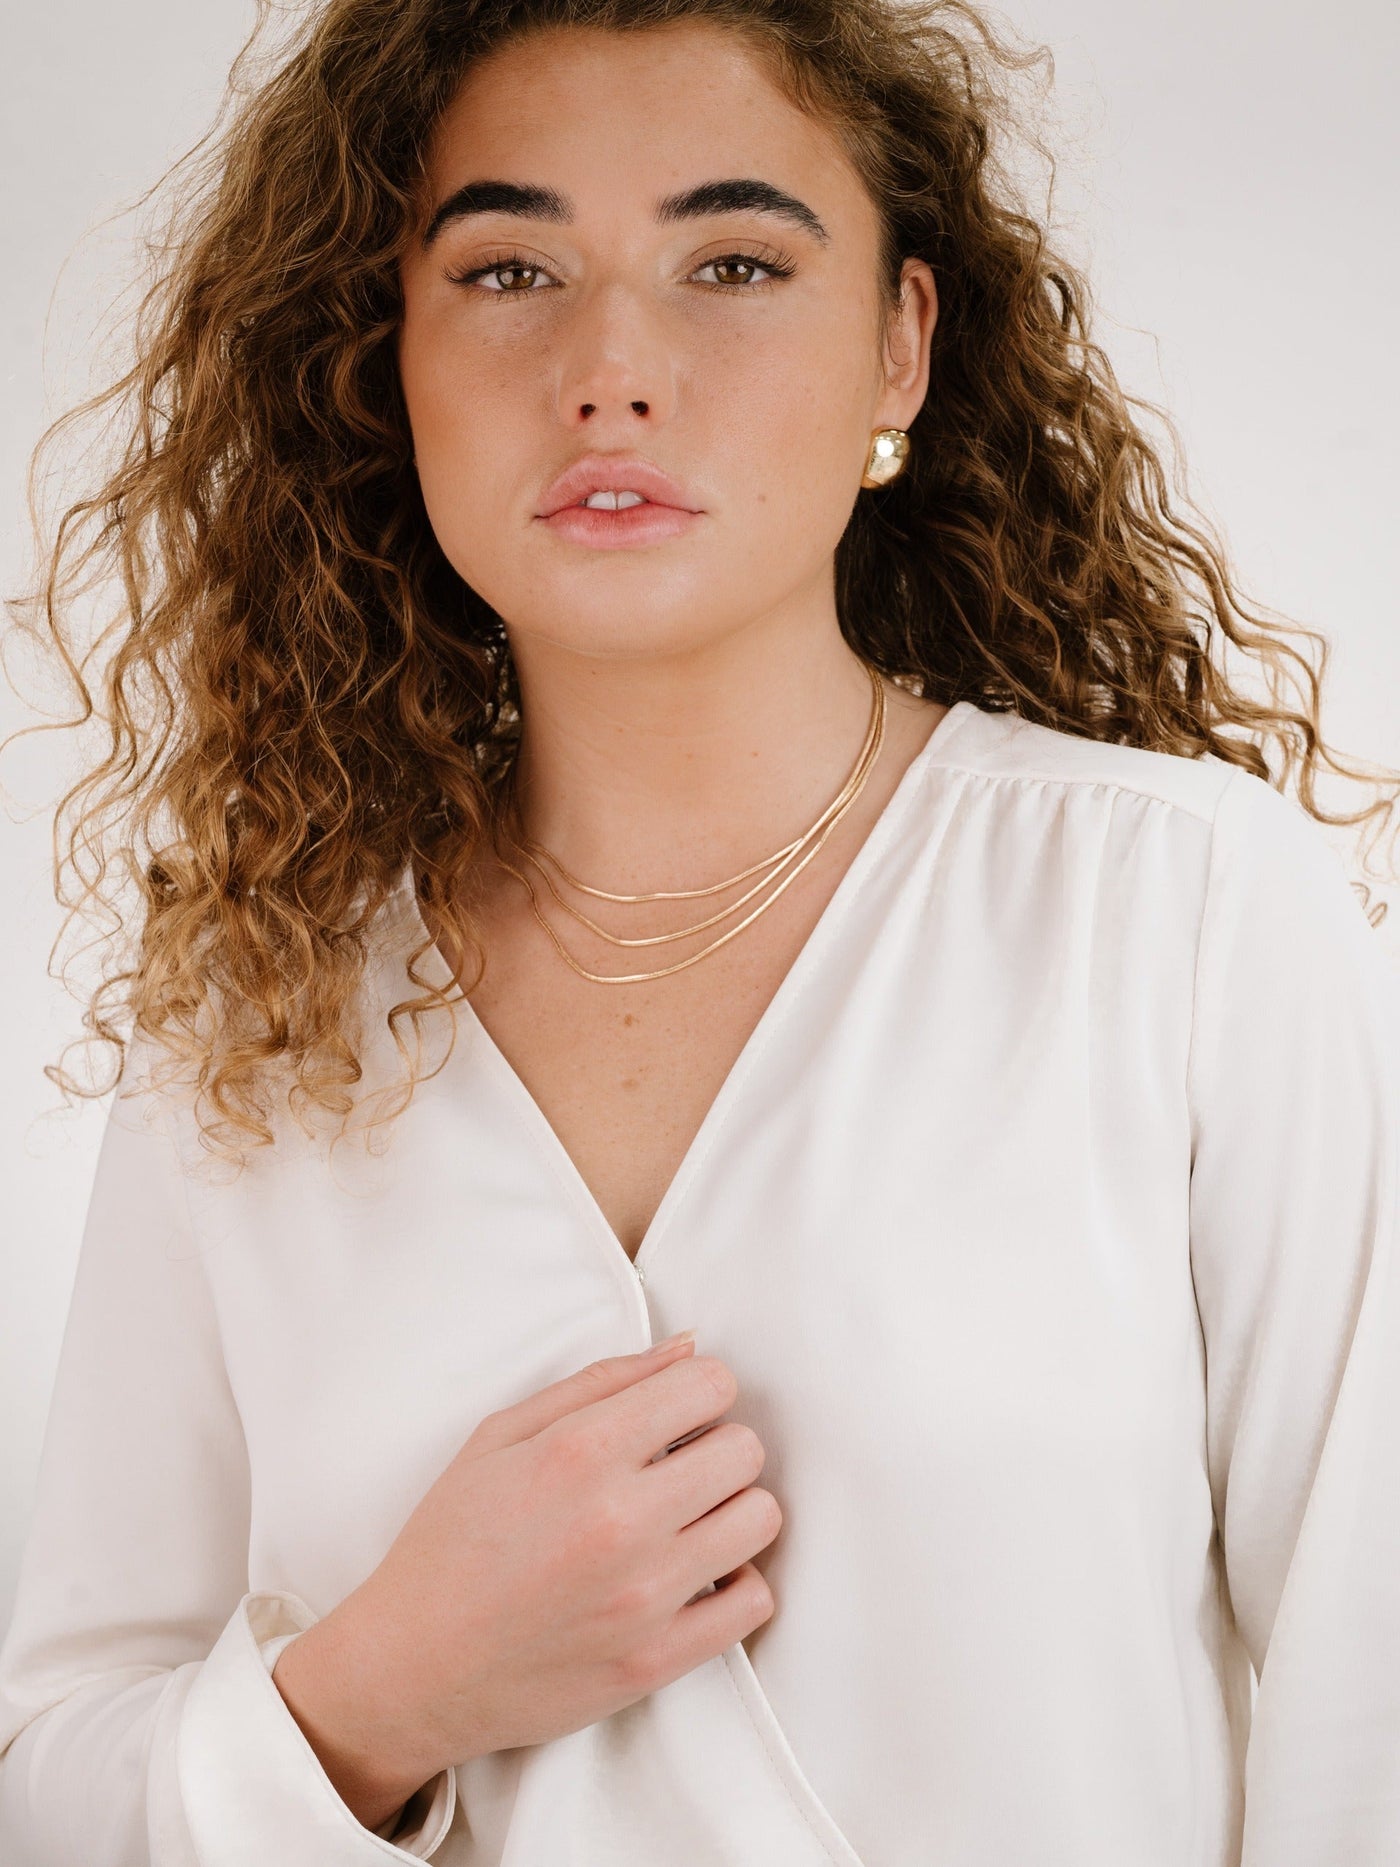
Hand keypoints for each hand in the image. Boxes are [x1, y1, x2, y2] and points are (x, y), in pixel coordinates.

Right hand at [272, 1334, 779, 1824]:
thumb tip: (688, 1348)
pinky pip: (754, 1602)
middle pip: (745, 1449)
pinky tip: (696, 1577)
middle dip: (719, 1446)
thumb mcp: (501, 1435)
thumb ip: (601, 1381)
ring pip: (761, 1518)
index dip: (698, 1391)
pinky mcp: (656, 1660)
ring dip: (733, 1510)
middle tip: (680, 1467)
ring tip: (689, 1520)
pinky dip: (736, 1584)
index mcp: (580, 1452)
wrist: (413, 1667)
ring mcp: (644, 1595)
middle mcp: (621, 1519)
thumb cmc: (450, 1541)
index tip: (676, 1414)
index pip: (710, 1384)